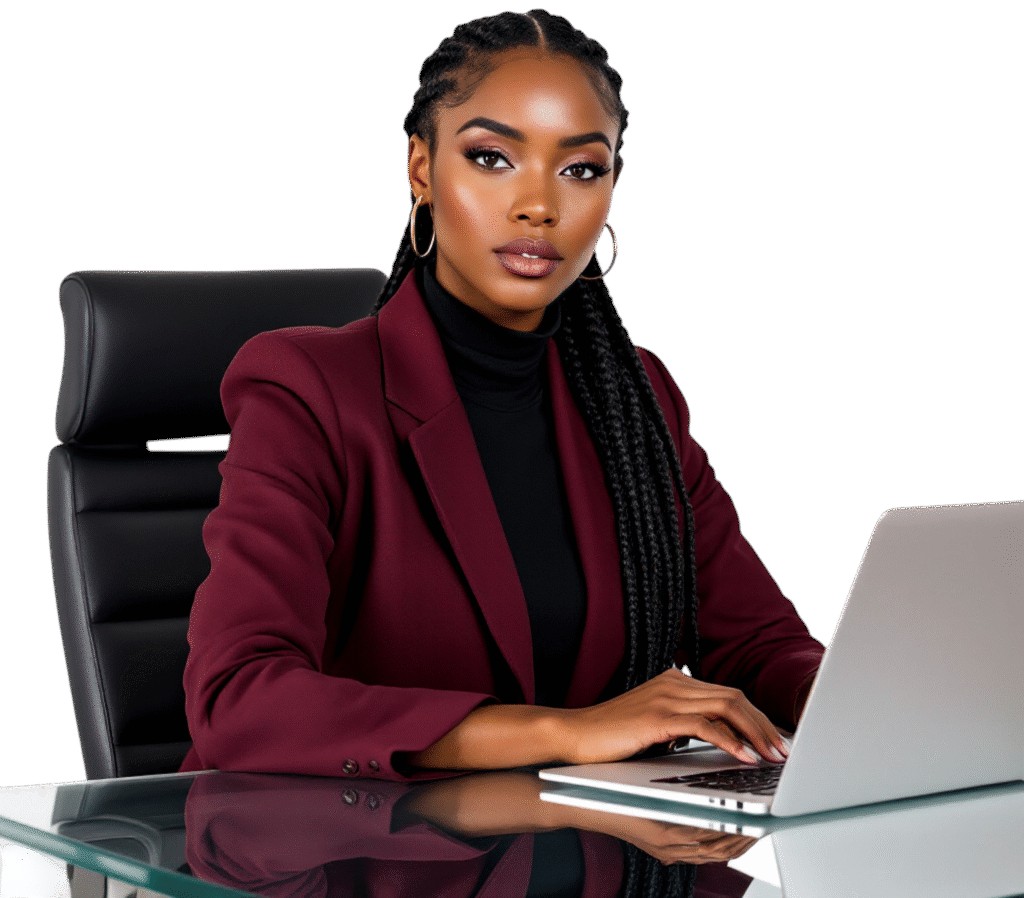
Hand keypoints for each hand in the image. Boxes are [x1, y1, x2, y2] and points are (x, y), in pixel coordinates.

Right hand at [557, 668, 788, 765]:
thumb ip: (682, 726)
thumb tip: (719, 741)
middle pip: (734, 698)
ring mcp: (666, 696)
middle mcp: (674, 682)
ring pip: (727, 707)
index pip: (728, 695)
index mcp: (675, 682)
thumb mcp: (655, 728)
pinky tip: (744, 757)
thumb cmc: (612, 739)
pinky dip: (730, 741)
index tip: (775, 741)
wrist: (574, 736)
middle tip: (783, 751)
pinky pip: (705, 725)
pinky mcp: (658, 716)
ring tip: (772, 756)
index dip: (757, 718)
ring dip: (756, 733)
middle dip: (764, 725)